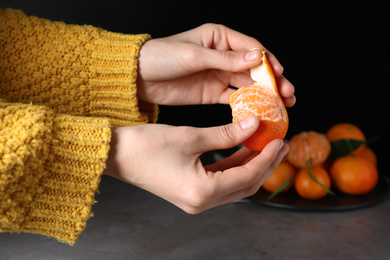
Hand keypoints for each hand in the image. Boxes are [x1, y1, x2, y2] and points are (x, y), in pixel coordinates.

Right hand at [104, 116, 288, 213]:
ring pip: (234, 185)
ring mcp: (195, 200)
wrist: (116, 155)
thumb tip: (253, 125)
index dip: (266, 157)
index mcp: (202, 192)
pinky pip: (220, 182)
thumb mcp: (191, 136)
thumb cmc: (146, 146)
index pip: (246, 175)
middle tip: (280, 143)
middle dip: (264, 164)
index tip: (280, 139)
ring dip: (250, 165)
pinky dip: (234, 167)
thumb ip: (226, 133)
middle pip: (244, 185)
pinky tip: (242, 150)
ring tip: (265, 145)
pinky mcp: (190, 193)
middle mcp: (200, 203)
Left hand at [137, 23, 295, 106]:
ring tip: (280, 106)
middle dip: (271, 81)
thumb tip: (258, 57)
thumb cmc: (162, 57)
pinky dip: (246, 105)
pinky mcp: (211, 93)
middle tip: (287, 95)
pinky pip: (233, 98)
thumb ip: (226, 59)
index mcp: (219, 38)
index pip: (251, 48)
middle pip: (253, 68)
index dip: (268, 62)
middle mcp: (222, 56)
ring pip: (246, 85)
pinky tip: (257, 112)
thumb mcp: (194, 55)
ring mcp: (217, 75)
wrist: (139, 78)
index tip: (280, 75)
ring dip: (263, 95)